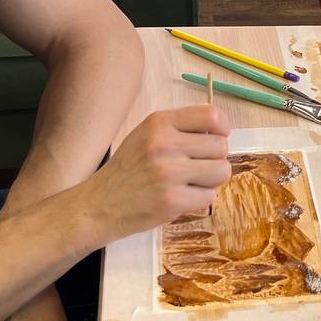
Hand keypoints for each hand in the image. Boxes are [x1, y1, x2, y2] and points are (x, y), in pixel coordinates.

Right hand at [86, 105, 231, 243]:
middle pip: (221, 146)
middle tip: (197, 168)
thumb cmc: (128, 169)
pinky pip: (209, 196)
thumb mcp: (147, 135)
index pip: (211, 115)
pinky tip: (180, 198)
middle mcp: (163, 143)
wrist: (98, 205)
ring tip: (191, 183)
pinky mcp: (171, 200)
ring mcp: (168, 172)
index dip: (222, 128)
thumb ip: (180, 130)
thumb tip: (221, 133)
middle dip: (215, 159)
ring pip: (221, 170)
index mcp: (159, 122)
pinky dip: (199, 200)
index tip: (217, 138)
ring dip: (211, 180)